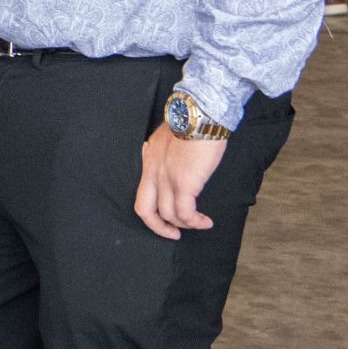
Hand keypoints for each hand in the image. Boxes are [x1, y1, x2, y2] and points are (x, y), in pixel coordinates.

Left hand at [134, 123, 226, 239]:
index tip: (165, 218)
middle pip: (144, 210)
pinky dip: (195, 222)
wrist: (201, 114)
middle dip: (158, 227)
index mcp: (149, 160)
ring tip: (199, 224)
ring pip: (168, 215)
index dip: (151, 212)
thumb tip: (170, 160)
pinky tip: (205, 222)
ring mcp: (167, 178)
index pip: (141, 193)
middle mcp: (153, 172)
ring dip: (185, 225)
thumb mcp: (167, 137)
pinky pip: (185, 213)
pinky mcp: (185, 183)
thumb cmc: (190, 123)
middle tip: (173, 233)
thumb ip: (164, 152)